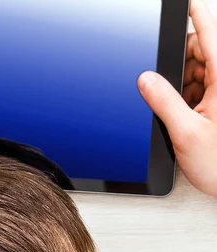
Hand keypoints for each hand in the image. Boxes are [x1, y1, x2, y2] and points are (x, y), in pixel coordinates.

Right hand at [138, 0, 216, 197]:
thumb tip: (146, 79)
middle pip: (201, 51)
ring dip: (183, 84)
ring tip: (181, 111)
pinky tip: (185, 115)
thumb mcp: (186, 133)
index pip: (210, 34)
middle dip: (181, 62)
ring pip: (199, 71)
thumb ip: (164, 102)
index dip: (195, 13)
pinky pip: (201, 89)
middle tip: (167, 86)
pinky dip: (188, 97)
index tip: (185, 1)